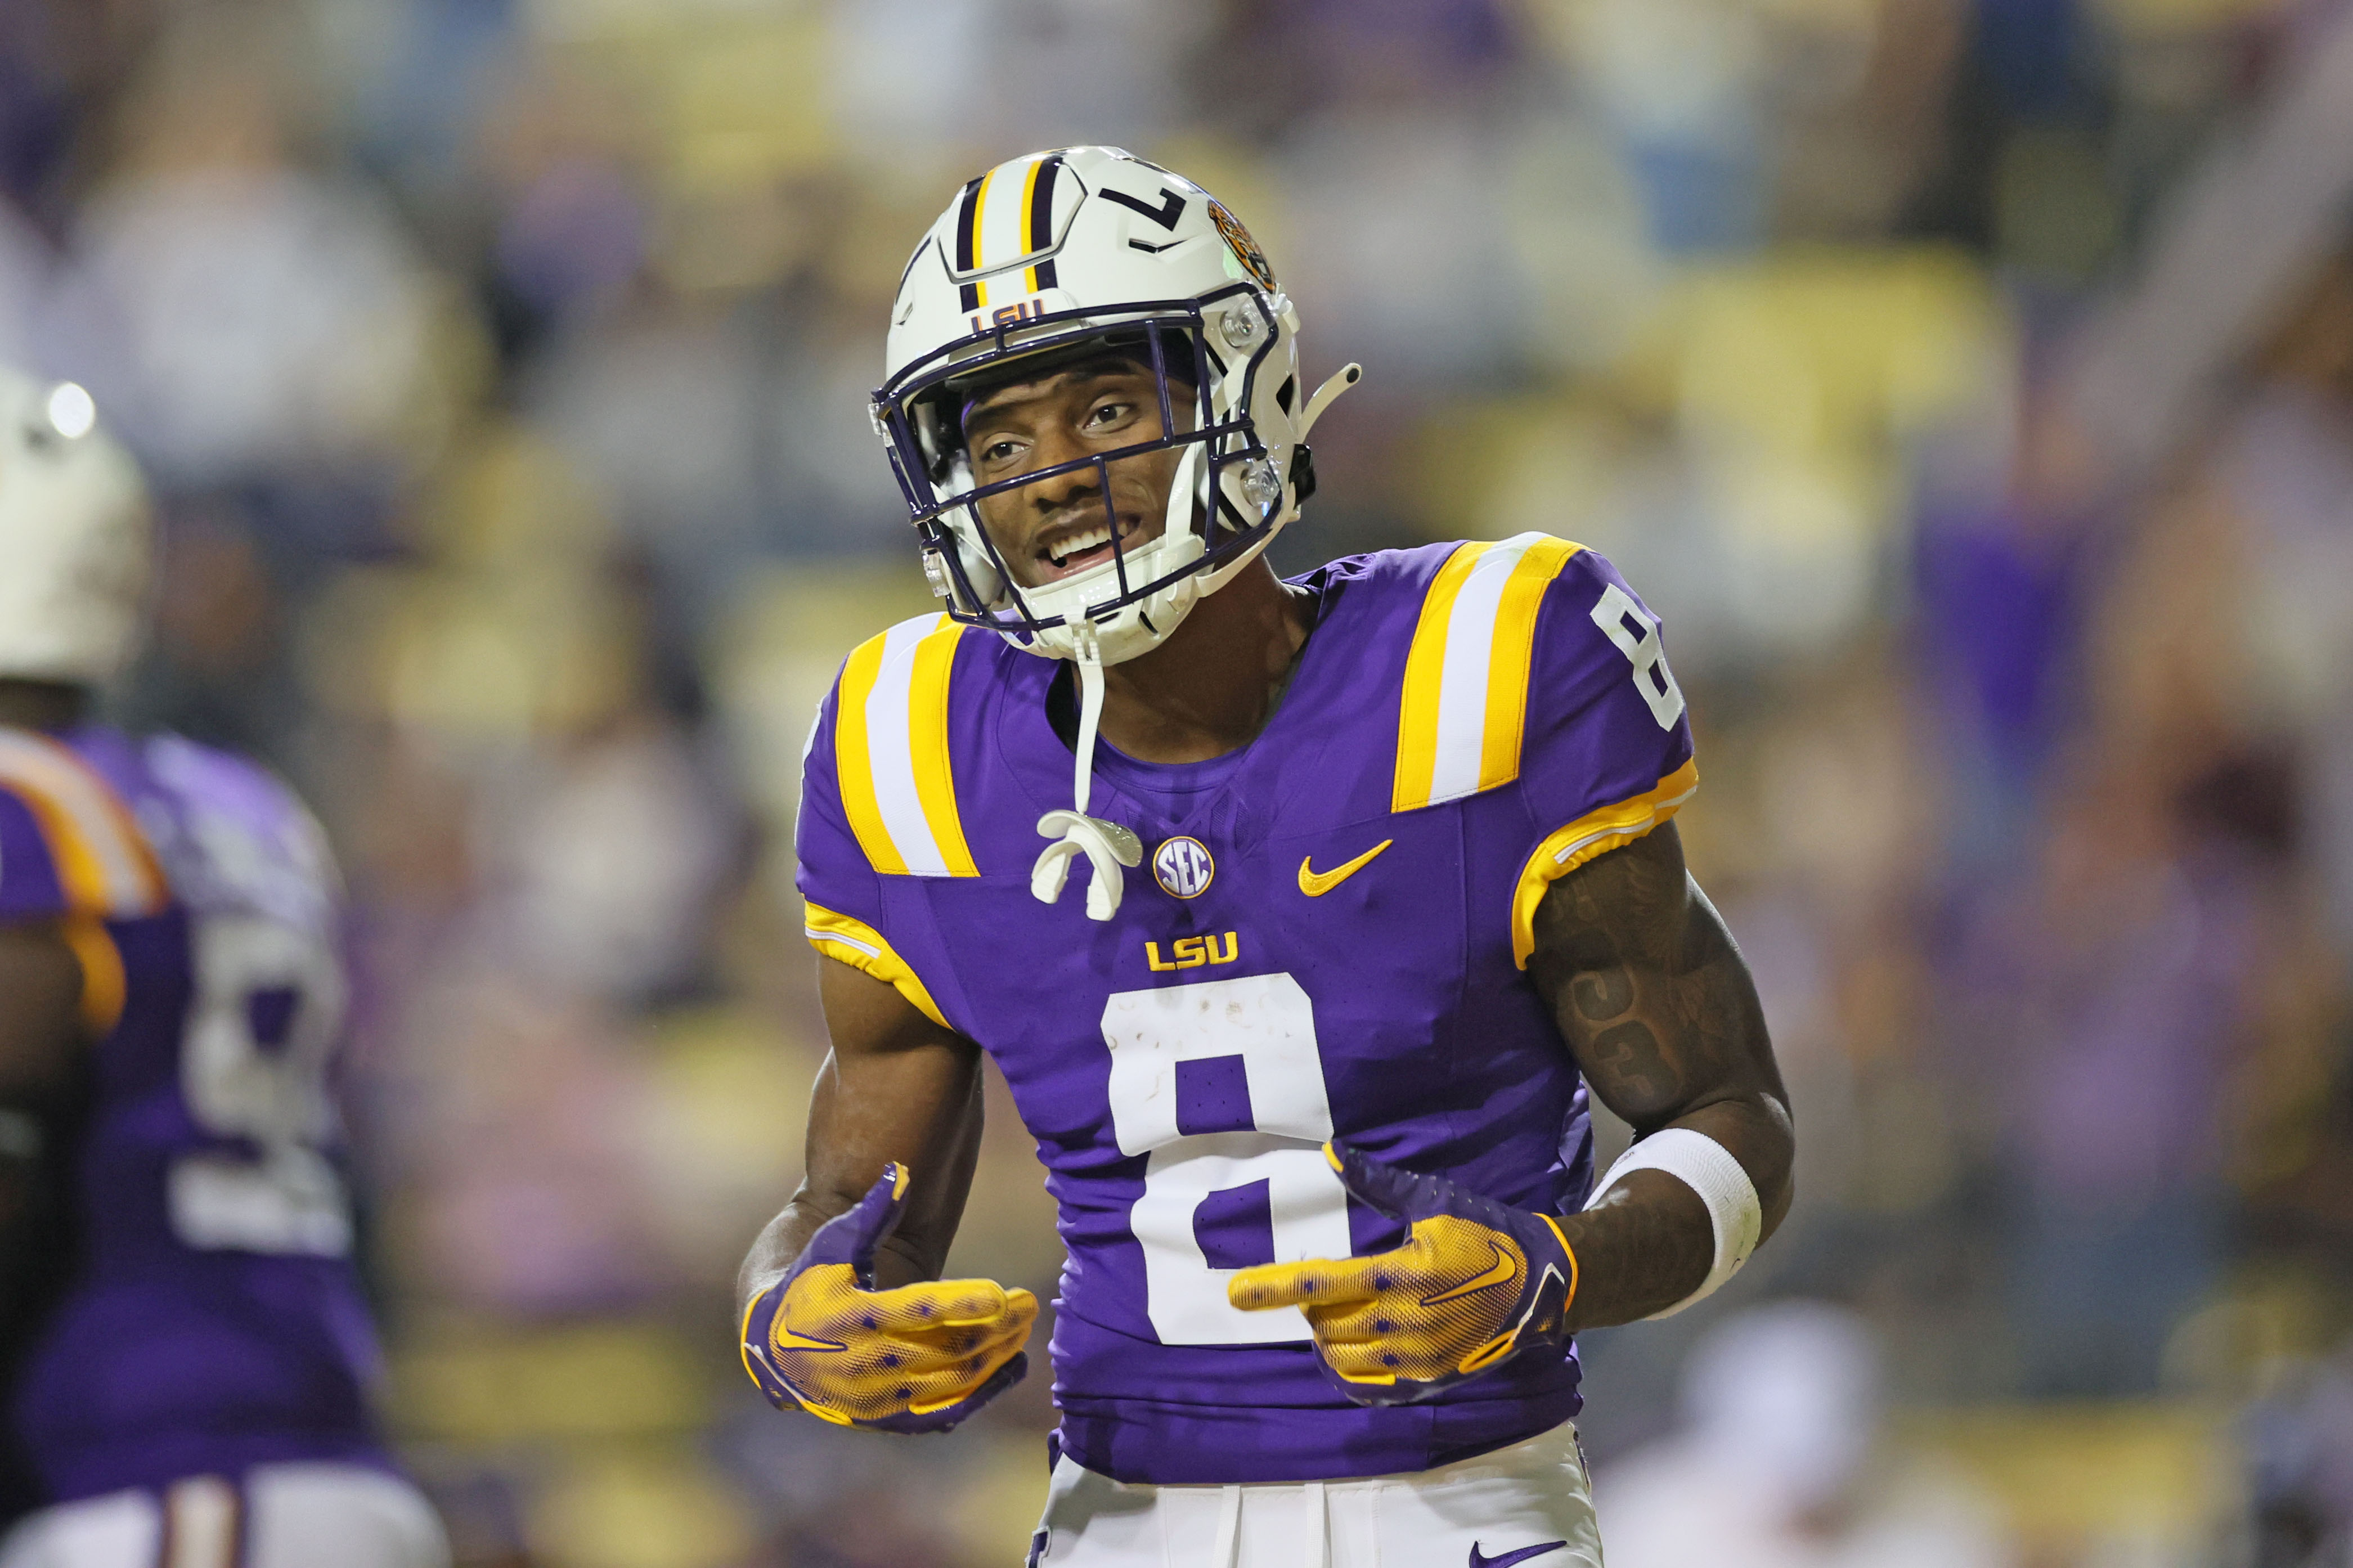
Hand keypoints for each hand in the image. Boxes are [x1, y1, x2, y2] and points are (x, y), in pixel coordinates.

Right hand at [739, 1164, 1036, 1431]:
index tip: (1001, 1291)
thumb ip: (870, 1213)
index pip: (916, 1311)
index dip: (962, 1302)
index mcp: (851, 1318)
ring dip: (997, 1354)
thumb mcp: (832, 1244)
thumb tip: (899, 1171)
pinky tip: (1015, 1366)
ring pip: (954, 1380)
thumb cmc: (809, 1285)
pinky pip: (948, 1413)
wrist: (778, 1352)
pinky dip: (986, 1392)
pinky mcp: (890, 1421)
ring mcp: (880, 1400)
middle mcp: (865, 1365)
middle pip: (947, 1347)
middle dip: (995, 1326)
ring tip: (1025, 1325)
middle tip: (1029, 1302)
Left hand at [1227, 1144, 1577, 1405]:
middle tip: (1325, 1286)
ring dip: (1326, 1334)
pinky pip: (1366, 1387)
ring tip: (1341, 1311)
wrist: (1540, 1285)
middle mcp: (1404, 1322)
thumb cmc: (1485, 1233)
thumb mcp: (1433, 1200)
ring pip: (1340, 1355)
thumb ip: (1378, 1183)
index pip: (1321, 1283)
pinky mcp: (1427, 1381)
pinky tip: (1348, 1346)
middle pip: (1325, 1322)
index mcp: (1401, 1274)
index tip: (1235, 1293)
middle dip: (1312, 1304)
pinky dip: (1345, 1369)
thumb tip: (1333, 1152)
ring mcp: (1416, 1358)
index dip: (1273, 1288)